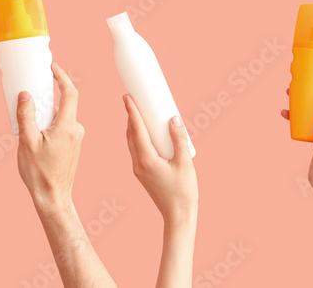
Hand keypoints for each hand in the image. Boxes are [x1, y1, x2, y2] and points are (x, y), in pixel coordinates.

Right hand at [16, 64, 83, 215]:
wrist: (53, 198)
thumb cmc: (40, 174)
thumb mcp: (27, 142)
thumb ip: (26, 116)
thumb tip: (25, 95)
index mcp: (67, 127)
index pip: (70, 93)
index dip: (61, 76)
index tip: (52, 67)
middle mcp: (75, 130)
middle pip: (64, 103)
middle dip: (47, 95)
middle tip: (31, 91)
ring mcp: (75, 138)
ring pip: (61, 115)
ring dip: (46, 112)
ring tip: (28, 119)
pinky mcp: (72, 145)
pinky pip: (61, 125)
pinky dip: (49, 122)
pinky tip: (35, 132)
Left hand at [123, 94, 196, 222]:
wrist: (178, 217)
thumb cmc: (183, 192)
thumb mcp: (185, 163)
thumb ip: (179, 140)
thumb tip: (173, 119)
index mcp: (146, 159)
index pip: (136, 129)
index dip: (131, 111)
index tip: (126, 97)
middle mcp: (138, 163)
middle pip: (130, 134)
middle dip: (131, 116)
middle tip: (133, 100)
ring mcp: (138, 169)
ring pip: (132, 143)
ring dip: (133, 127)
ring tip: (139, 113)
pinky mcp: (142, 174)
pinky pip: (137, 150)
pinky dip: (138, 138)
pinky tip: (146, 134)